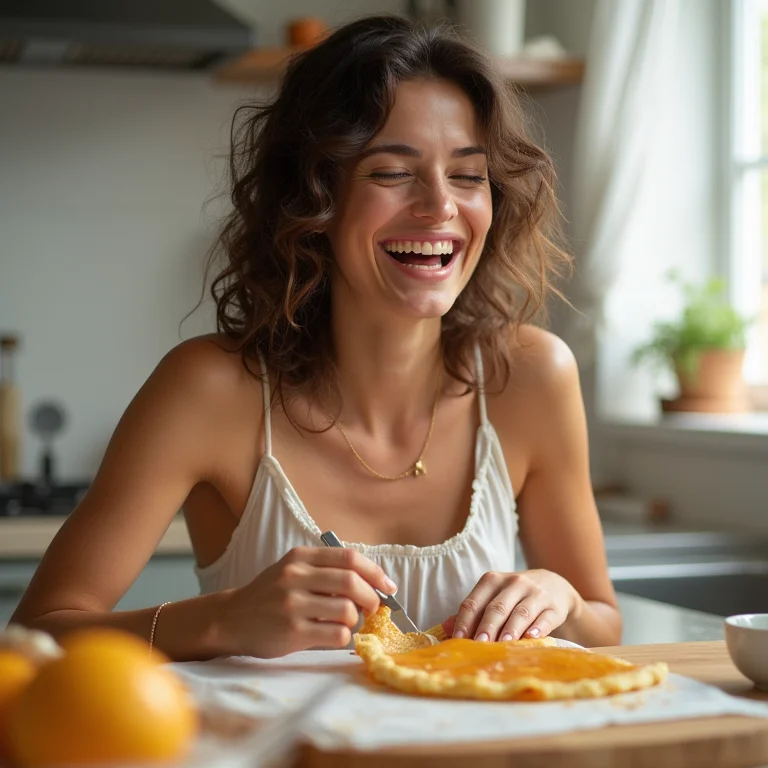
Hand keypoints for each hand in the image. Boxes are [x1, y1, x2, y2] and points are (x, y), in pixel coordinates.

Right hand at [219, 546, 397, 657]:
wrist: (231, 619)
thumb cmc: (270, 595)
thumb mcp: (293, 570)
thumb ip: (326, 570)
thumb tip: (373, 583)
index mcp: (300, 557)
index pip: (349, 558)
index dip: (375, 572)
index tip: (388, 586)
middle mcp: (296, 577)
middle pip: (352, 583)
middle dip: (371, 598)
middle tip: (372, 608)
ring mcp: (293, 604)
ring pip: (348, 611)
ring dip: (355, 620)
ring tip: (346, 623)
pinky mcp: (292, 631)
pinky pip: (337, 635)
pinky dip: (343, 637)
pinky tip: (333, 635)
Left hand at [450, 569, 581, 641]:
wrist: (554, 585)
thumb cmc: (514, 596)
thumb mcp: (493, 597)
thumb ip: (472, 612)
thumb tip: (445, 628)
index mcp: (492, 580)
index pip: (474, 602)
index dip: (465, 621)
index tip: (459, 639)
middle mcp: (514, 583)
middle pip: (497, 607)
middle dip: (487, 627)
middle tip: (480, 644)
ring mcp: (535, 593)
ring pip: (521, 612)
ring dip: (511, 629)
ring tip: (503, 645)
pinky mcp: (554, 606)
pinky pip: (545, 618)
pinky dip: (538, 628)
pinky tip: (531, 638)